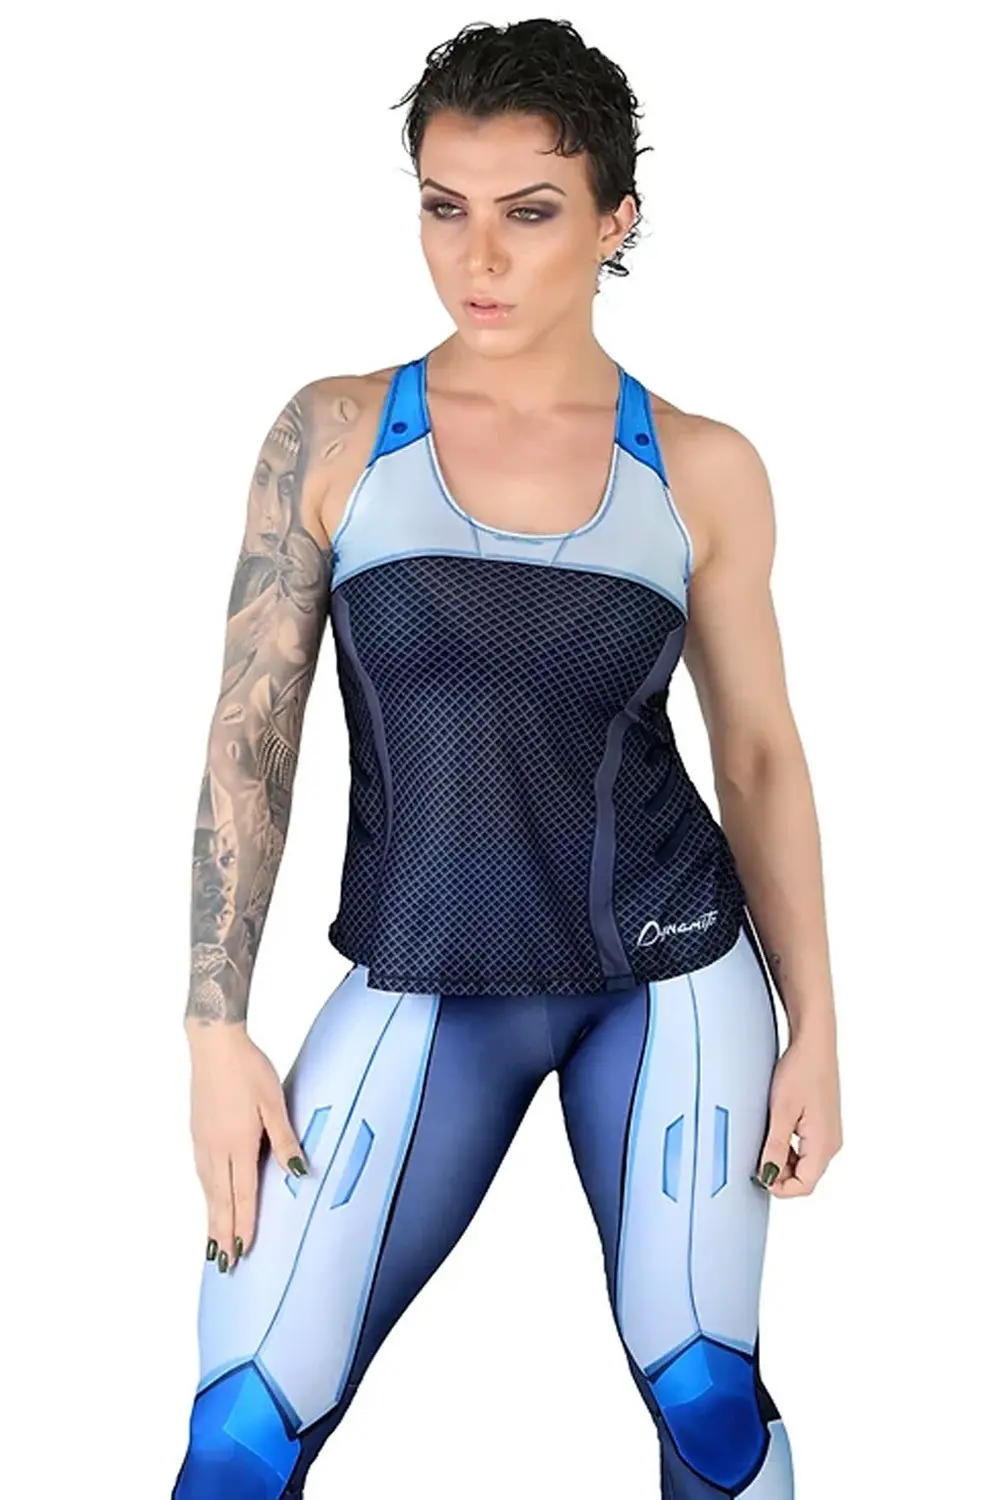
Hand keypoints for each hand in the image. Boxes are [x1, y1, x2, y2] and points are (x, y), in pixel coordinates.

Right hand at [187, 1024, 306, 1270]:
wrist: (214, 1044)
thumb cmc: (249, 1069)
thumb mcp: (274, 1101)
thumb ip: (284, 1138)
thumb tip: (298, 1171)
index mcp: (238, 1143)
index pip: (242, 1195)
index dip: (243, 1226)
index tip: (242, 1253)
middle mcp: (216, 1148)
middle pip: (220, 1200)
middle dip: (222, 1234)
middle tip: (224, 1264)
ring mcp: (203, 1141)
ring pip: (208, 1189)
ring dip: (211, 1218)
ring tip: (214, 1243)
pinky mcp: (197, 1132)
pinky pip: (202, 1173)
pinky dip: (206, 1195)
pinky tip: (210, 1199)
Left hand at [755, 1031, 842, 1195]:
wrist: (815, 1044)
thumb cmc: (802, 1070)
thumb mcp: (781, 1111)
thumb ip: (774, 1147)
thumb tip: (767, 1176)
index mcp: (824, 1144)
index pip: (805, 1185)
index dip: (780, 1187)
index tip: (758, 1176)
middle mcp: (832, 1143)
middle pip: (805, 1177)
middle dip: (780, 1174)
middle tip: (756, 1157)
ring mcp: (829, 1134)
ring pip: (805, 1163)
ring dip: (783, 1161)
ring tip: (763, 1141)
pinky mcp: (823, 1124)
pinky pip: (806, 1148)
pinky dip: (789, 1148)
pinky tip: (775, 1133)